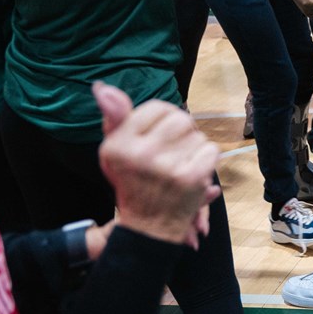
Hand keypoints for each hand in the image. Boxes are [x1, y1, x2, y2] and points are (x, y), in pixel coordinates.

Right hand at [93, 82, 219, 247]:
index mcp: (118, 145)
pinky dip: (206, 160)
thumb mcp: (115, 151)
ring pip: (197, 134)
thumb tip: (101, 86)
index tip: (157, 138)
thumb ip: (114, 118)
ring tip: (179, 164)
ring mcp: (167, 166)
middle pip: (180, 118)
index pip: (157, 108)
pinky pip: (211, 149)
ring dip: (194, 147)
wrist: (148, 227)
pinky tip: (192, 172)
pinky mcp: (190, 177)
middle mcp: (139, 154)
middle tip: (172, 152)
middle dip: (182, 132)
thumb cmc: (133, 182)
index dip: (163, 119)